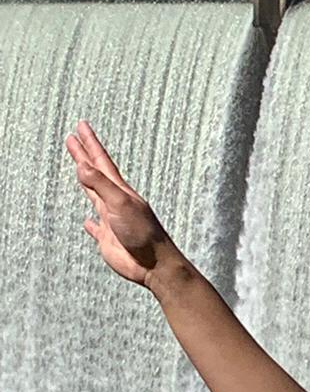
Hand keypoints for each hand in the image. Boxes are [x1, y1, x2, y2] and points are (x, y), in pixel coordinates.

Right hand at [66, 121, 172, 285]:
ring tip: (78, 168)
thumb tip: (82, 166)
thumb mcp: (120, 203)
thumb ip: (100, 184)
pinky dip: (90, 224)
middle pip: (95, 174)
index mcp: (119, 191)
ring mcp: (111, 220)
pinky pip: (96, 229)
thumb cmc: (142, 233)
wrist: (154, 265)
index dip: (90, 144)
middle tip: (73, 138)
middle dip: (83, 155)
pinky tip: (87, 222)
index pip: (101, 161)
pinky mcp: (108, 240)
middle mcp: (115, 202)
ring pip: (94, 195)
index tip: (81, 126)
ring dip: (85, 181)